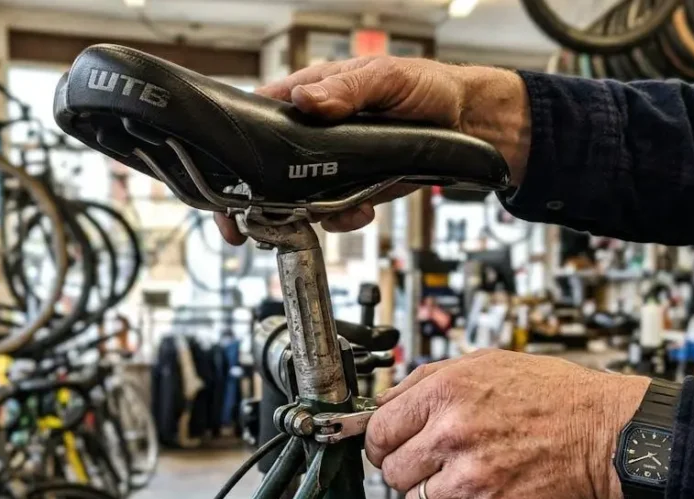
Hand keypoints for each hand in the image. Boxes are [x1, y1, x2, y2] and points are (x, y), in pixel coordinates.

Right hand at [216, 56, 531, 244]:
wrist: (466, 125)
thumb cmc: (427, 87)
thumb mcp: (386, 78)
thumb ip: (346, 90)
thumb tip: (306, 100)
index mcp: (310, 94)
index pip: (257, 116)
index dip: (236, 147)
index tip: (227, 178)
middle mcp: (312, 131)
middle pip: (265, 168)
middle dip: (257, 198)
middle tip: (250, 223)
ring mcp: (329, 163)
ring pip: (294, 198)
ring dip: (306, 214)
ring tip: (339, 209)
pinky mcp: (350, 187)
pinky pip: (329, 213)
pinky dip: (341, 220)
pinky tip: (361, 211)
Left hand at [364, 350, 650, 498]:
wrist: (605, 432)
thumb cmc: (551, 395)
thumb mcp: (484, 364)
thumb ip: (426, 380)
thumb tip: (385, 404)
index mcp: (445, 393)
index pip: (377, 431)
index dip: (380, 443)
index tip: (390, 448)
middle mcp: (453, 434)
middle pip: (391, 471)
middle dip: (408, 470)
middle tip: (433, 465)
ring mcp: (473, 477)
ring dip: (434, 498)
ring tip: (464, 481)